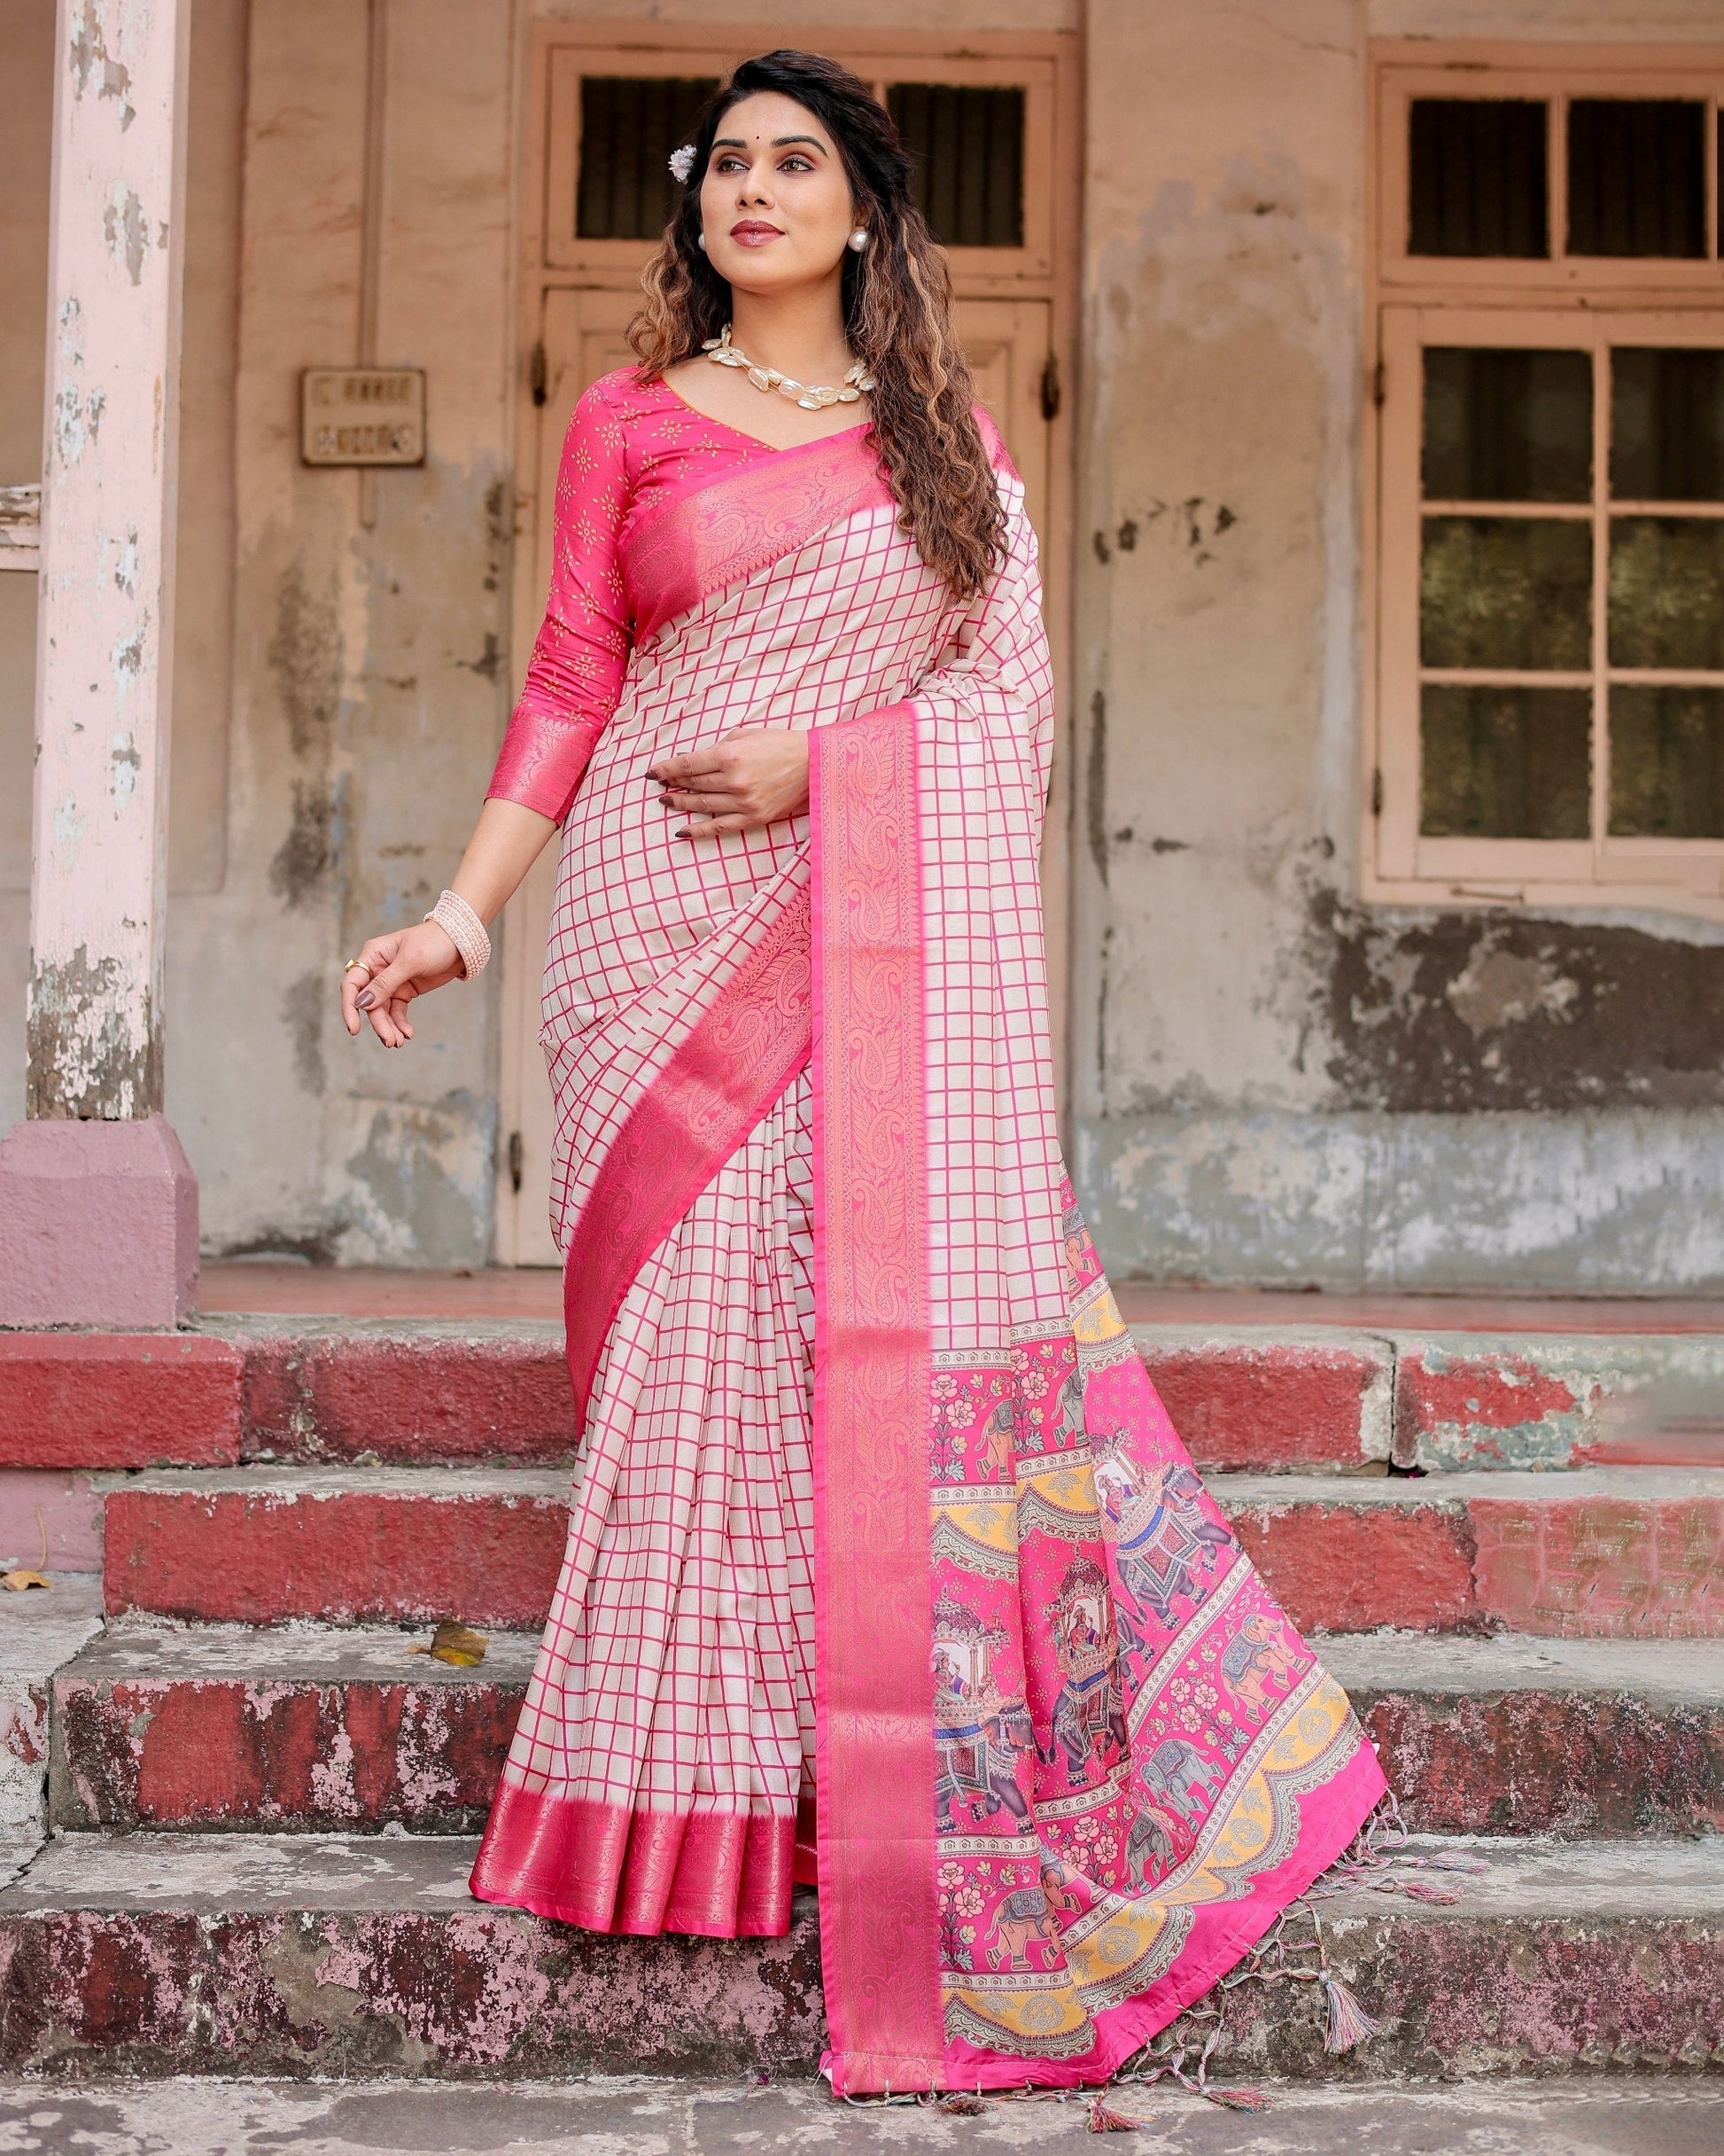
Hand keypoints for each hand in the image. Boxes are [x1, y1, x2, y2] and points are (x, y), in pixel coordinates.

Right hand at [340, 921, 462, 1048]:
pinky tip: (407, 1033)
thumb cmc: (434, 942)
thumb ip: (386, 983)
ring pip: (383, 1010)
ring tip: (398, 1043)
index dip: (350, 1008)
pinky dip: (400, 1023)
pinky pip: (397, 1011)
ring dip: (389, 1027)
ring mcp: (391, 982)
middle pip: (369, 1003)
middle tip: (390, 1042)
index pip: (353, 984)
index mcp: (372, 955)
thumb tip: (362, 1003)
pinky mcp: (405, 991)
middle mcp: (378, 970)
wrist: (461, 943)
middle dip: (379, 1023)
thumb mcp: (410, 961)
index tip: (354, 1029)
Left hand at [649, 728, 809, 836]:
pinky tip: (682, 831)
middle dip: (674, 783)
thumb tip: (694, 760)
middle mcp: (734, 780)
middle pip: (694, 784)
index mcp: (730, 755)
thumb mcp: (746, 735)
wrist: (813, 765)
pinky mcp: (754, 818)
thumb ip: (718, 747)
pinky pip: (720, 827)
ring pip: (703, 804)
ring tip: (667, 802)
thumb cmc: (779, 744)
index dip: (667, 769)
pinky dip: (699, 830)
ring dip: (681, 803)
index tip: (653, 773)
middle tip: (662, 785)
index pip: (688, 764)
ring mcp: (744, 802)